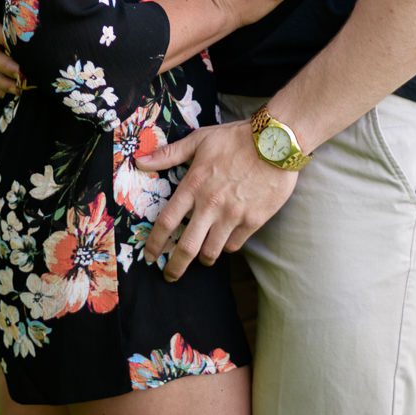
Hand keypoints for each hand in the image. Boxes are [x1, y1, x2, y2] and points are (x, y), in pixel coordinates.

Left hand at [136, 120, 296, 280]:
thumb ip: (168, 154)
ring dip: (202, 258)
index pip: (167, 222)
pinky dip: (226, 246)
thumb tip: (139, 161)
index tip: (150, 256)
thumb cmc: (235, 138)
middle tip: (170, 275)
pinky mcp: (253, 221)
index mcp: (193, 185)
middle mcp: (210, 205)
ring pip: (211, 251)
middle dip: (175, 267)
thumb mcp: (199, 140)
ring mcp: (233, 215)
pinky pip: (234, 244)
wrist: (277, 142)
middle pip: (187, 247)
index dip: (155, 243)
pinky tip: (224, 241)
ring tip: (200, 257)